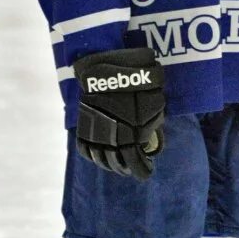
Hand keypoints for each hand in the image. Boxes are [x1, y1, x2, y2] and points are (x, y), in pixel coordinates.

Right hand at [73, 48, 164, 179]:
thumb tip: (152, 140)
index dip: (142, 170)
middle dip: (126, 169)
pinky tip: (98, 156)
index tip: (147, 172)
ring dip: (109, 165)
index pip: (135, 162)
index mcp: (130, 134)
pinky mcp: (83, 125)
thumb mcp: (155, 102)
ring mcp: (95, 132)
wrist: (109, 66)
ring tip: (117, 165)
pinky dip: (91, 155)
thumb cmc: (137, 82)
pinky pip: (84, 148)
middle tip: (131, 169)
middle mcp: (111, 137)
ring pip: (99, 159)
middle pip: (116, 164)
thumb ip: (153, 122)